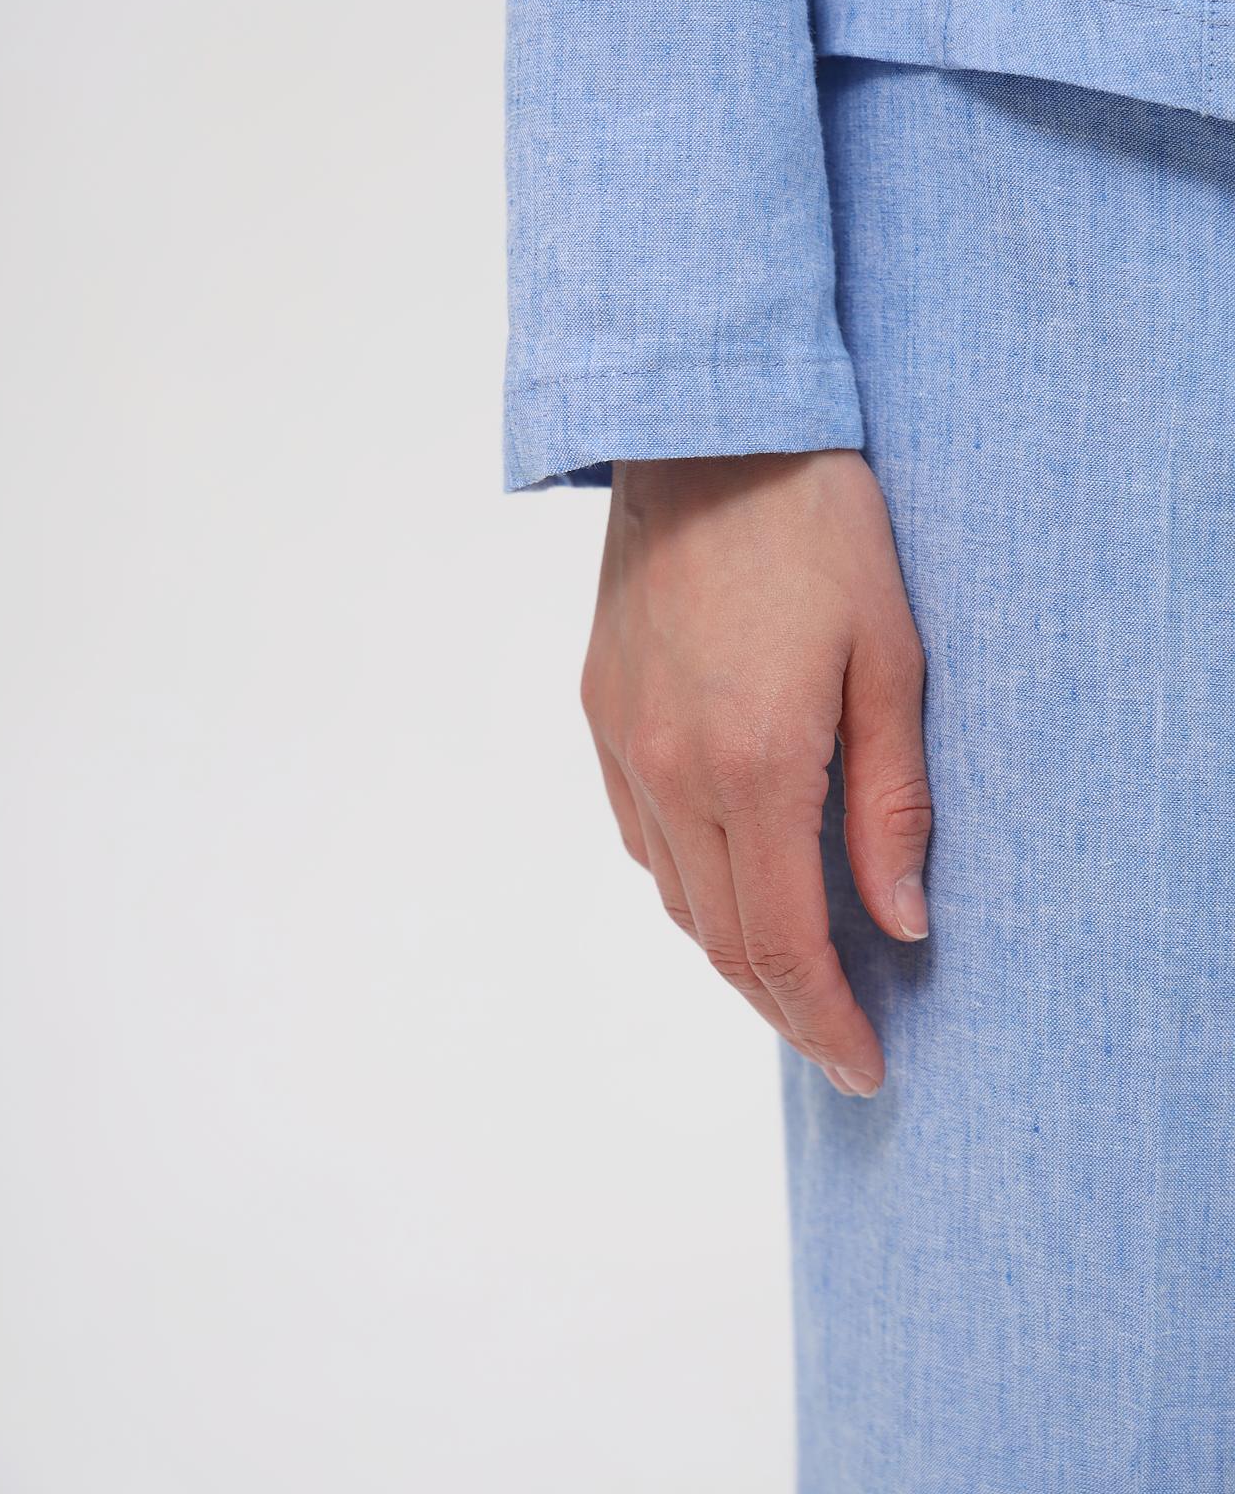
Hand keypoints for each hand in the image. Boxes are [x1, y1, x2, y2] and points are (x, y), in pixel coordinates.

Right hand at [581, 451, 930, 1096]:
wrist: (706, 433)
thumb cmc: (818, 531)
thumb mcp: (892, 659)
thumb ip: (892, 803)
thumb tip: (900, 924)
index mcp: (756, 763)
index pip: (785, 943)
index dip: (825, 1023)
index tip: (864, 1068)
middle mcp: (673, 770)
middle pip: (722, 938)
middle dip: (784, 1007)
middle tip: (837, 1038)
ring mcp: (624, 742)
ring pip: (674, 894)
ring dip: (734, 947)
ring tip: (794, 965)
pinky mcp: (599, 711)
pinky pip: (638, 833)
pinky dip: (687, 880)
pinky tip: (728, 872)